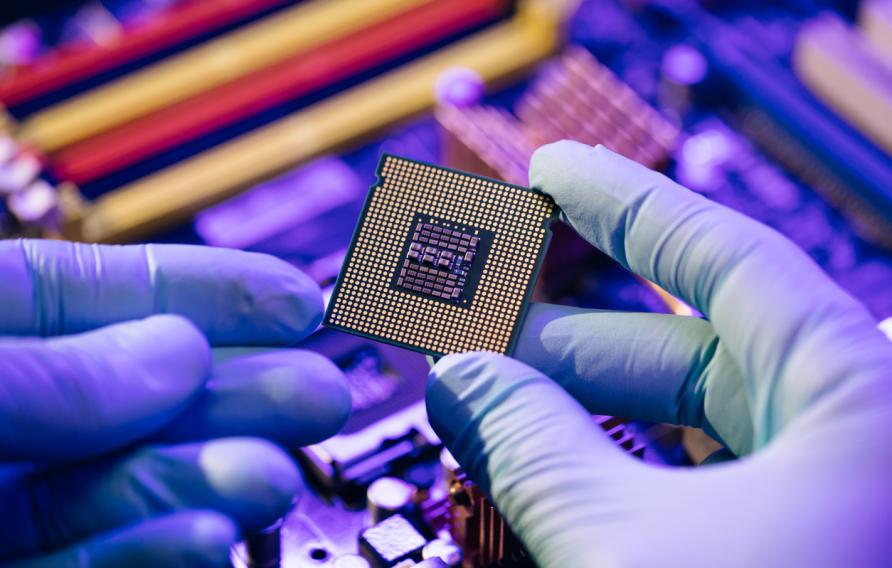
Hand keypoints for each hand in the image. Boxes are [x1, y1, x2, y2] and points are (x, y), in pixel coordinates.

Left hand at [0, 240, 350, 566]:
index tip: (292, 298)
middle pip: (132, 400)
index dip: (205, 291)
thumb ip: (43, 374)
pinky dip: (146, 555)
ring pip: (116, 489)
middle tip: (317, 394)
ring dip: (204, 484)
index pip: (97, 297)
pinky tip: (203, 538)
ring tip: (268, 479)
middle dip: (234, 395)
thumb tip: (175, 352)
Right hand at [426, 142, 891, 566]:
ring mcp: (838, 493)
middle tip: (483, 326)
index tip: (553, 171)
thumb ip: (535, 450)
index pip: (722, 255)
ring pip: (700, 422)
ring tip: (503, 405)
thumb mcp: (632, 546)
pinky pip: (711, 483)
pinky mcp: (811, 545)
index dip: (623, 204)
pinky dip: (631, 470)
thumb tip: (460, 381)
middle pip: (697, 343)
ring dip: (592, 409)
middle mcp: (860, 433)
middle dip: (573, 334)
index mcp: (860, 398)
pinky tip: (569, 471)